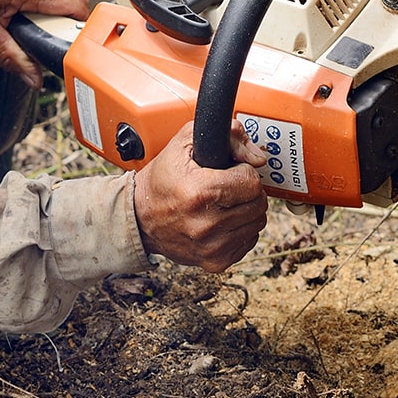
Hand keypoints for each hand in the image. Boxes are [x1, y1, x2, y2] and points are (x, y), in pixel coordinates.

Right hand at [133, 121, 269, 271]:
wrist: (139, 219)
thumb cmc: (162, 180)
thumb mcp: (185, 144)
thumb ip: (227, 136)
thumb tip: (257, 156)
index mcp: (199, 193)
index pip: (252, 182)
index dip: (243, 172)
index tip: (230, 172)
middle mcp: (206, 224)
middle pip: (258, 203)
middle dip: (247, 191)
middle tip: (228, 187)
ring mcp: (211, 246)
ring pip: (258, 222)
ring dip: (246, 209)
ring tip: (224, 203)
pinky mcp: (215, 262)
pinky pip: (250, 240)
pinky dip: (241, 229)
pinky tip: (222, 220)